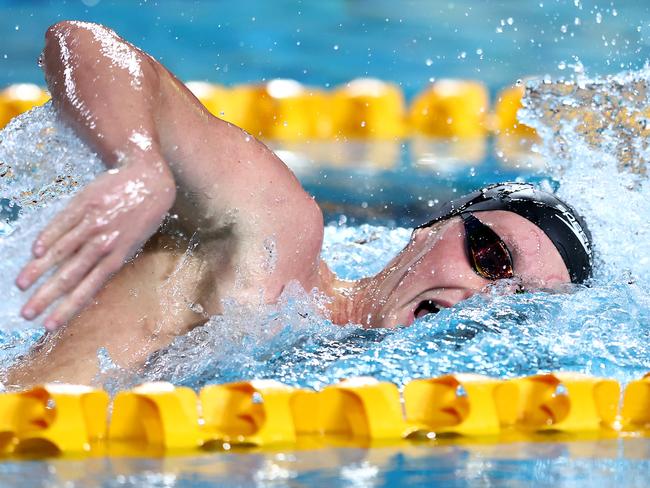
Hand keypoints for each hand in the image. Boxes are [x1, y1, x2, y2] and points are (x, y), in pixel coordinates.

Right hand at [16, 158, 175, 329]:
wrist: (147, 177)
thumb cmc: (143, 215)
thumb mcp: (135, 242)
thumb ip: (111, 259)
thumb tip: (88, 279)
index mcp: (118, 256)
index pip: (88, 288)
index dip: (68, 307)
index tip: (50, 324)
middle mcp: (103, 243)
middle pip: (69, 275)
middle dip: (46, 297)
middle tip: (27, 313)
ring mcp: (92, 223)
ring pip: (60, 251)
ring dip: (38, 270)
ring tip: (21, 285)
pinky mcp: (83, 204)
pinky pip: (61, 224)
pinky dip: (47, 238)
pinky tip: (34, 253)